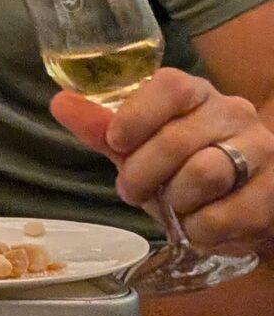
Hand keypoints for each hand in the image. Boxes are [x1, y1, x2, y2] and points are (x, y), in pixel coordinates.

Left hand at [51, 69, 273, 256]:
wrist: (242, 204)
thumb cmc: (183, 170)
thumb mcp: (140, 149)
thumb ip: (103, 129)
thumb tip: (61, 103)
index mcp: (195, 93)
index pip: (169, 86)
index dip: (136, 117)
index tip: (116, 144)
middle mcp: (232, 111)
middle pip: (177, 139)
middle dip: (142, 175)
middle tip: (131, 192)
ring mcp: (260, 148)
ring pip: (206, 173)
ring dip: (175, 201)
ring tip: (171, 207)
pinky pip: (229, 213)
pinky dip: (202, 228)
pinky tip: (198, 227)